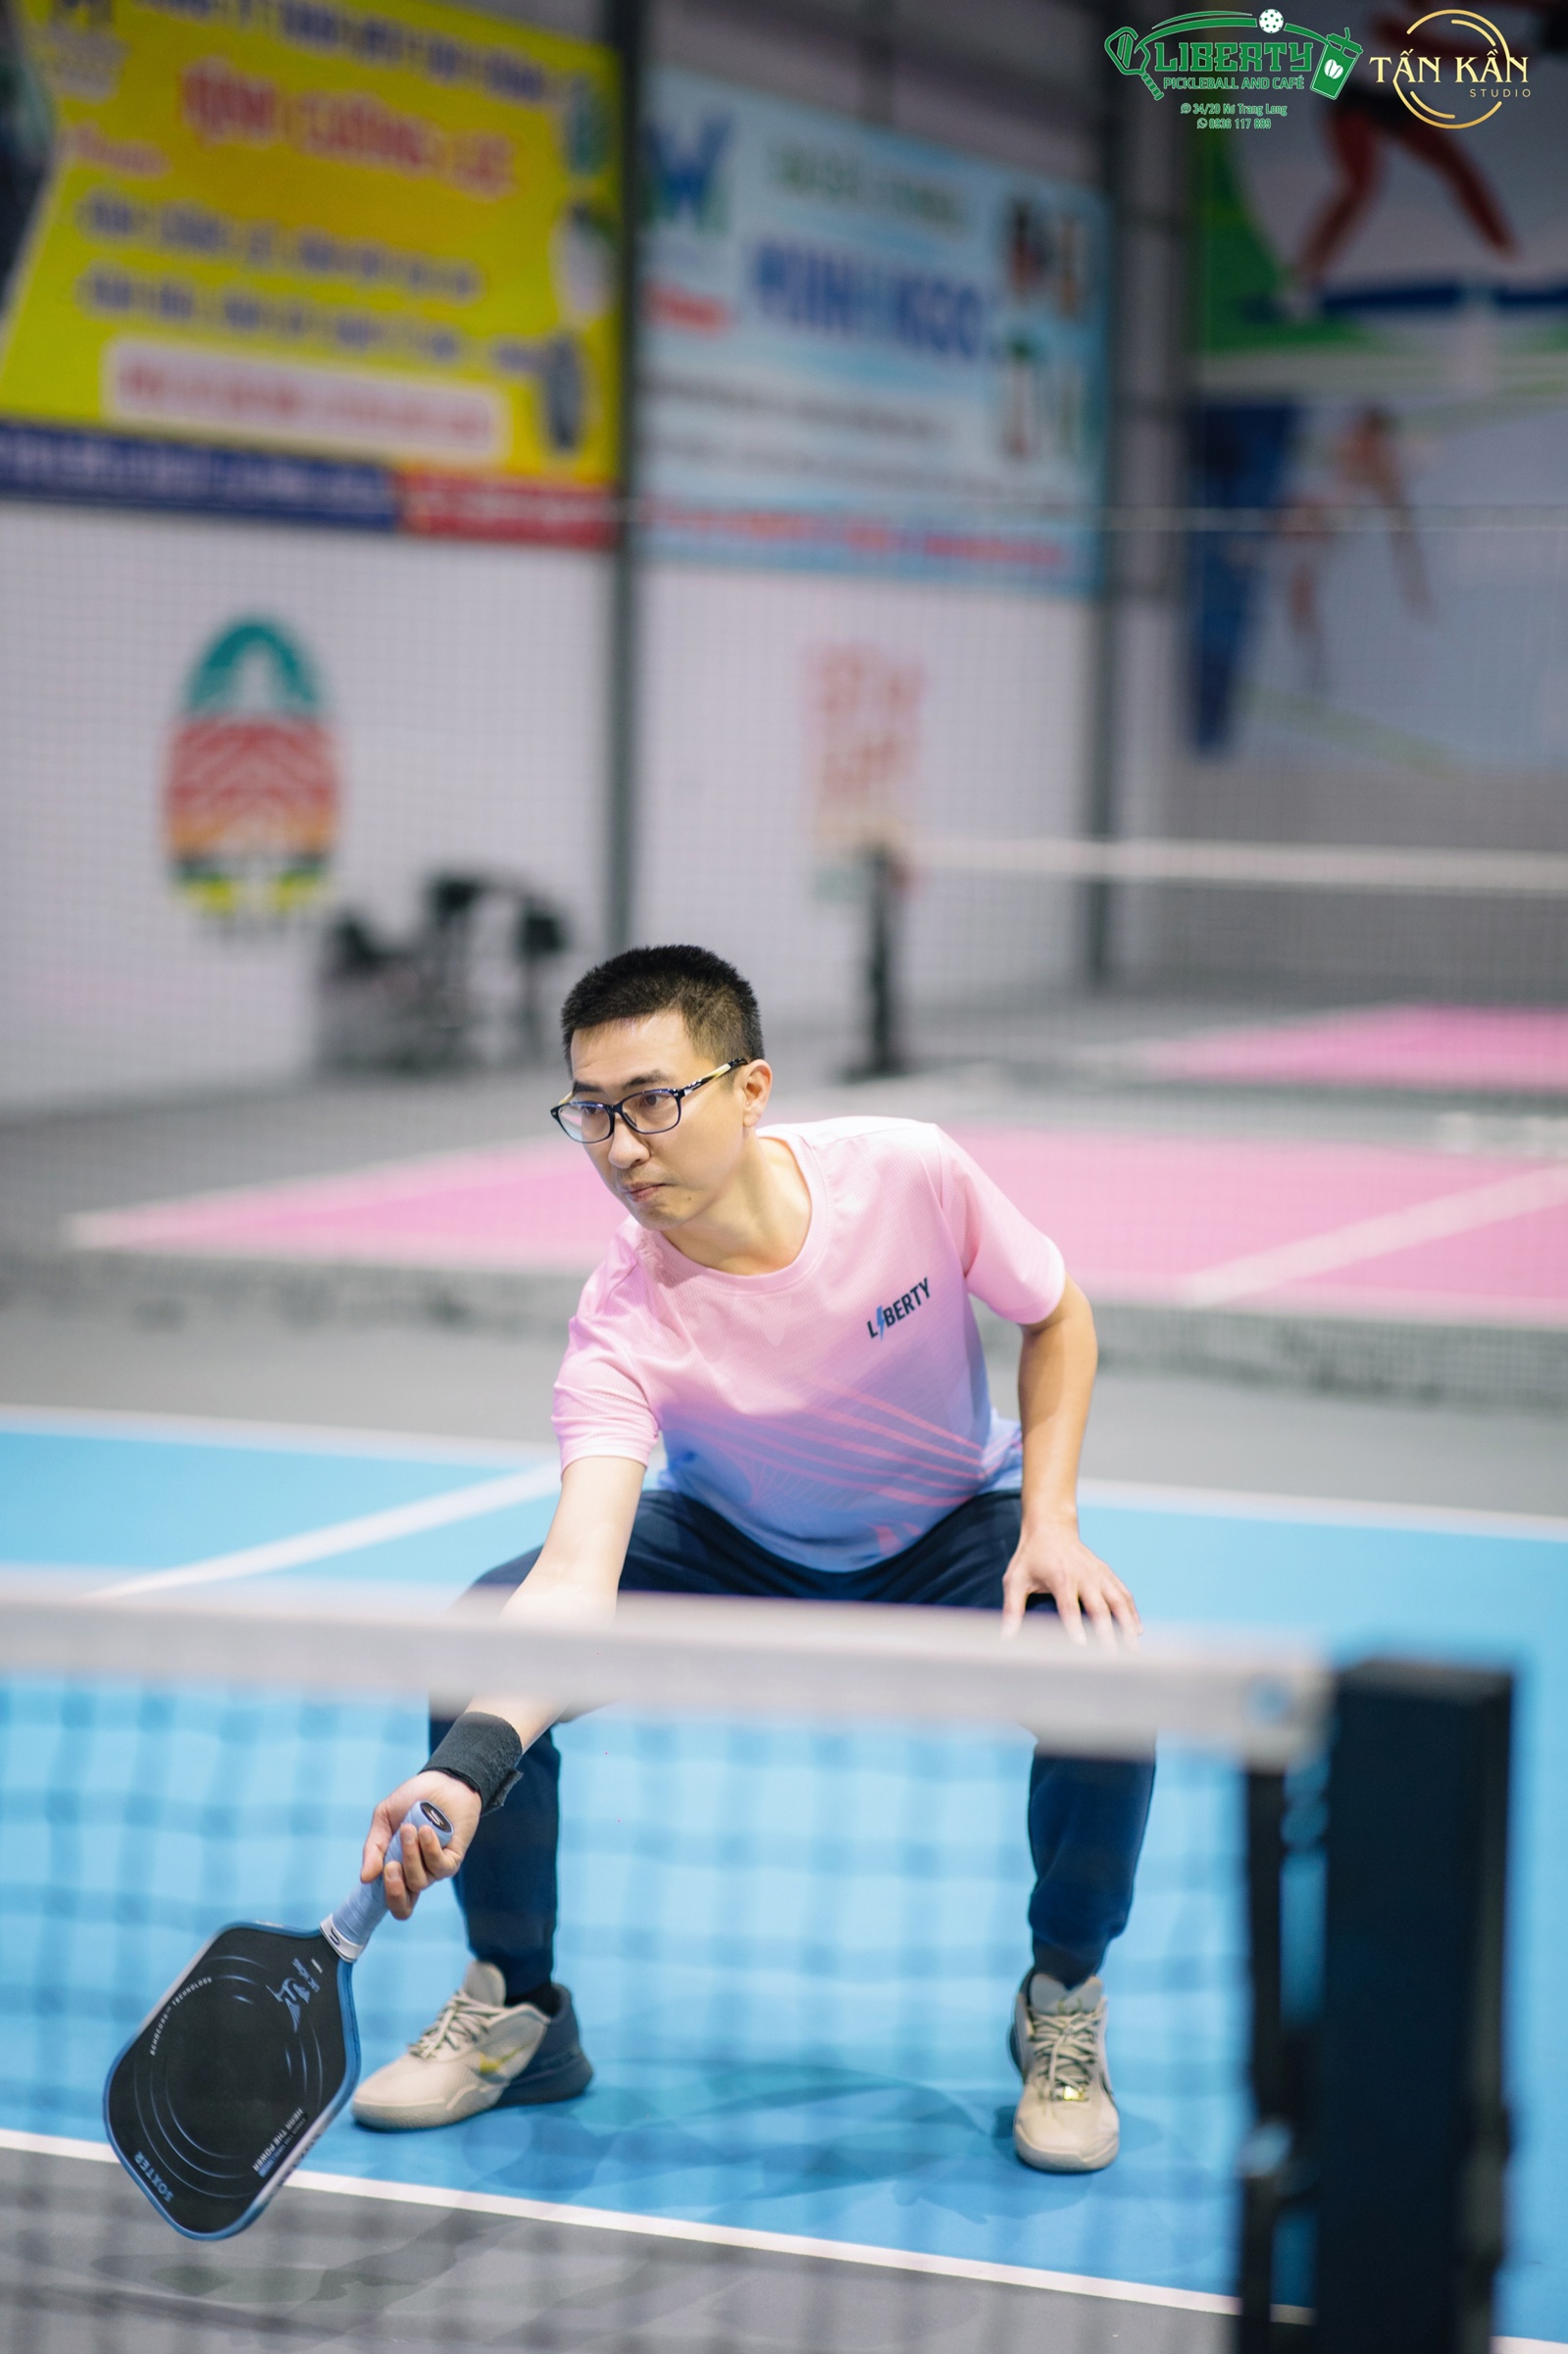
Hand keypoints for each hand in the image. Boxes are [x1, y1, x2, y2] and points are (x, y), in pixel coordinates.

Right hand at [361, 1770, 482, 1920]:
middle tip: (390, 1866)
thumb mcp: (384, 1819)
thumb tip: (365, 1878)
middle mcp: (416, 1874)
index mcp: (397, 1868)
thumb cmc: (412, 1800)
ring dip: (411, 1855)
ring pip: (419, 1881)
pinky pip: (439, 1867)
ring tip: (409, 1828)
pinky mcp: (453, 1859)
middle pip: (404, 1906)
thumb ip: (374, 1848)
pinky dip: (430, 1849)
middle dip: (394, 1890)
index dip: (383, 1898)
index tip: (372, 1881)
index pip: (391, 1900)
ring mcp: (434, 1869)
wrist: (443, 1781)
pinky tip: (426, 1830)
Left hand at [1002, 1518, 1141, 1641]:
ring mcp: (1098, 1573)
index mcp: (1060, 1577)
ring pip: (1118, 1600)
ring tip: (1132, 1648)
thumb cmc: (1031, 1556)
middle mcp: (1084, 1575)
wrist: (1051, 1527)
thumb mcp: (1015, 1579)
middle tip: (1112, 1656)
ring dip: (1127, 1624)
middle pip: (1099, 1607)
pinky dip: (1132, 1612)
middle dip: (1106, 1632)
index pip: (1069, 1606)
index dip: (1075, 1626)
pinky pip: (1123, 1593)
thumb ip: (1012, 1609)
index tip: (1082, 1646)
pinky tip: (1137, 1630)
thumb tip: (1005, 1637)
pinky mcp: (1107, 1573)